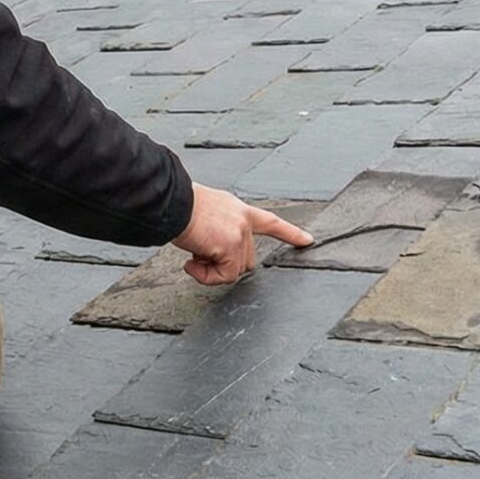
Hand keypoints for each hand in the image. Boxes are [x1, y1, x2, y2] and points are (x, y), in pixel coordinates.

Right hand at [171, 183, 313, 285]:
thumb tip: (214, 252)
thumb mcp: (208, 213)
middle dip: (226, 264)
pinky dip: (206, 276)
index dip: (290, 233)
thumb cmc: (180, 206)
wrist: (171, 202)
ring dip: (212, 270)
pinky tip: (190, 263)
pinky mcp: (230, 247)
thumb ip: (221, 230)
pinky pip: (224, 276)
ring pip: (235, 271)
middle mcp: (243, 220)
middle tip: (200, 255)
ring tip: (193, 255)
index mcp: (239, 210)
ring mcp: (239, 234)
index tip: (307, 241)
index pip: (270, 222)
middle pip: (247, 259)